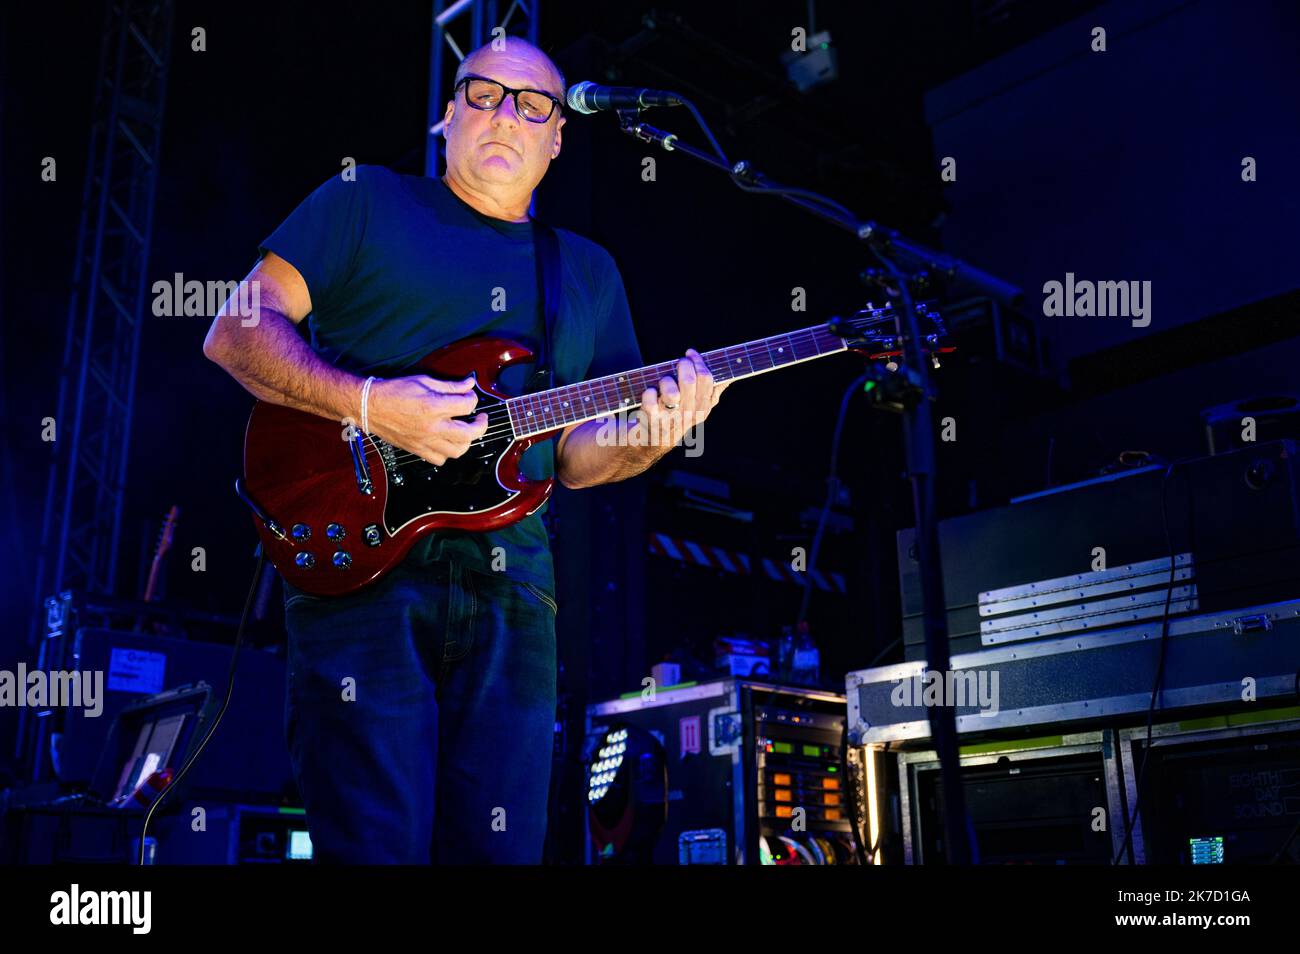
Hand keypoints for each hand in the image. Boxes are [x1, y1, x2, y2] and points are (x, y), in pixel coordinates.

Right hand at [365, 374, 488, 465]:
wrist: (369, 406)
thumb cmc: (394, 391)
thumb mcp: (423, 381)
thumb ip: (449, 385)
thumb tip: (469, 384)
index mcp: (434, 406)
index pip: (467, 405)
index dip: (472, 398)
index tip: (469, 395)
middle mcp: (432, 427)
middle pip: (470, 433)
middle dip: (481, 425)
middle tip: (480, 418)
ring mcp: (425, 441)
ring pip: (458, 450)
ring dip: (466, 441)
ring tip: (465, 431)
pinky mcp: (417, 450)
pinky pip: (439, 459)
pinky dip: (447, 453)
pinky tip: (446, 441)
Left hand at [630, 348, 728, 449]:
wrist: (647, 445)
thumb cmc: (672, 419)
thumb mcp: (695, 408)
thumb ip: (712, 392)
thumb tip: (728, 377)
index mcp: (703, 408)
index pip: (707, 379)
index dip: (698, 361)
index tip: (690, 353)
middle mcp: (689, 415)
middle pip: (690, 381)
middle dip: (682, 365)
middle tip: (677, 364)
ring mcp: (671, 420)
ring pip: (671, 392)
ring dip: (665, 381)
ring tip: (662, 383)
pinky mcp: (652, 423)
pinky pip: (650, 401)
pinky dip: (648, 393)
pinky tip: (649, 394)